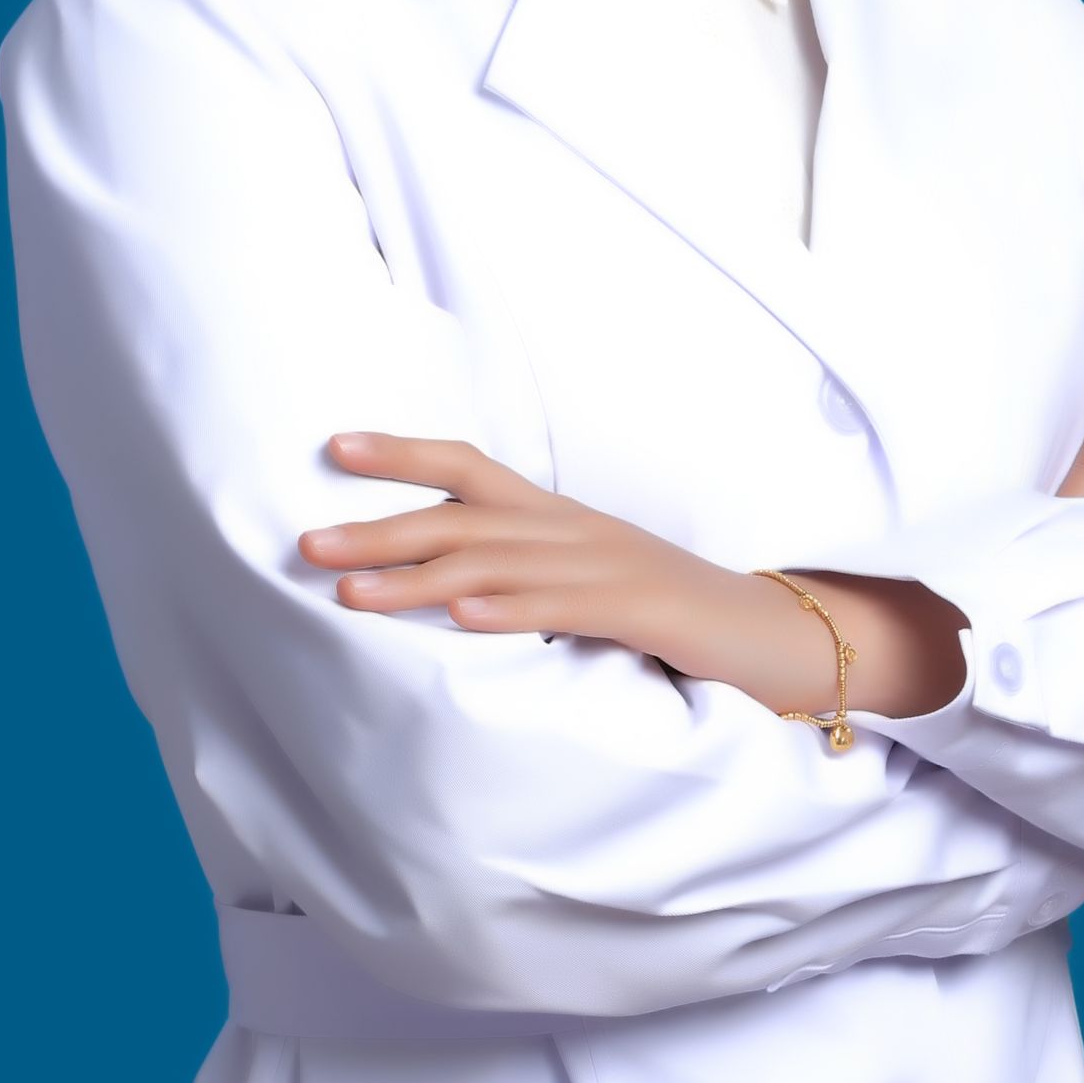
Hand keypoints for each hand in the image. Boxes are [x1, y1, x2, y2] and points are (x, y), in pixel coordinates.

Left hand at [296, 433, 941, 721]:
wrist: (779, 635)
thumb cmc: (676, 617)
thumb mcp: (590, 584)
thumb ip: (525, 575)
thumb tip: (446, 585)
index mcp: (561, 519)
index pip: (472, 470)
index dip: (403, 456)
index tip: (333, 447)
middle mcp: (576, 531)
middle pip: (466, 517)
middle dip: (380, 528)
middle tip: (304, 542)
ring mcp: (609, 568)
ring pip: (498, 565)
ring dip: (418, 580)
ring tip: (351, 594)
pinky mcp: (640, 612)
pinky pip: (565, 609)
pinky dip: (511, 612)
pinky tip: (462, 619)